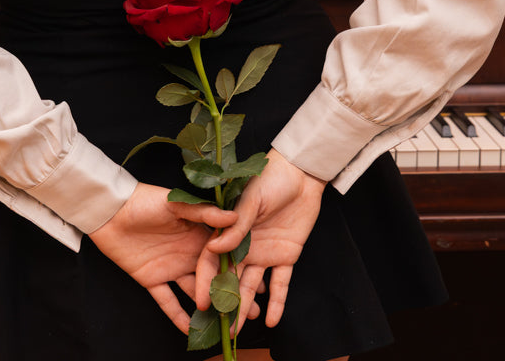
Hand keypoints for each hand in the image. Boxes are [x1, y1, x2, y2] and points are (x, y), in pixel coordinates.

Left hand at [89, 182, 236, 332]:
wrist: (110, 210)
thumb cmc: (144, 201)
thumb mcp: (175, 204)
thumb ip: (203, 213)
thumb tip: (232, 217)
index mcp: (196, 234)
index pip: (220, 257)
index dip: (237, 272)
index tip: (257, 286)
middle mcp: (187, 253)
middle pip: (212, 278)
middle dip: (230, 295)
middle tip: (251, 313)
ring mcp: (170, 267)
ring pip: (193, 293)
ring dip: (208, 310)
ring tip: (226, 326)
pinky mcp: (152, 279)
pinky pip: (167, 301)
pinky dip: (177, 316)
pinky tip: (189, 331)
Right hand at [177, 148, 325, 331]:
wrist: (302, 175)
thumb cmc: (270, 179)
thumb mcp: (250, 199)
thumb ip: (235, 225)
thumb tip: (214, 248)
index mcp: (230, 230)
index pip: (212, 260)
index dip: (206, 281)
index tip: (201, 302)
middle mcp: (244, 246)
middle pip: (230, 278)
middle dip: (225, 302)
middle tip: (220, 328)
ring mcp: (264, 253)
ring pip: (252, 286)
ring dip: (246, 307)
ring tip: (239, 330)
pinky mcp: (286, 257)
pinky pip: (280, 284)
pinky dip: (277, 302)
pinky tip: (272, 321)